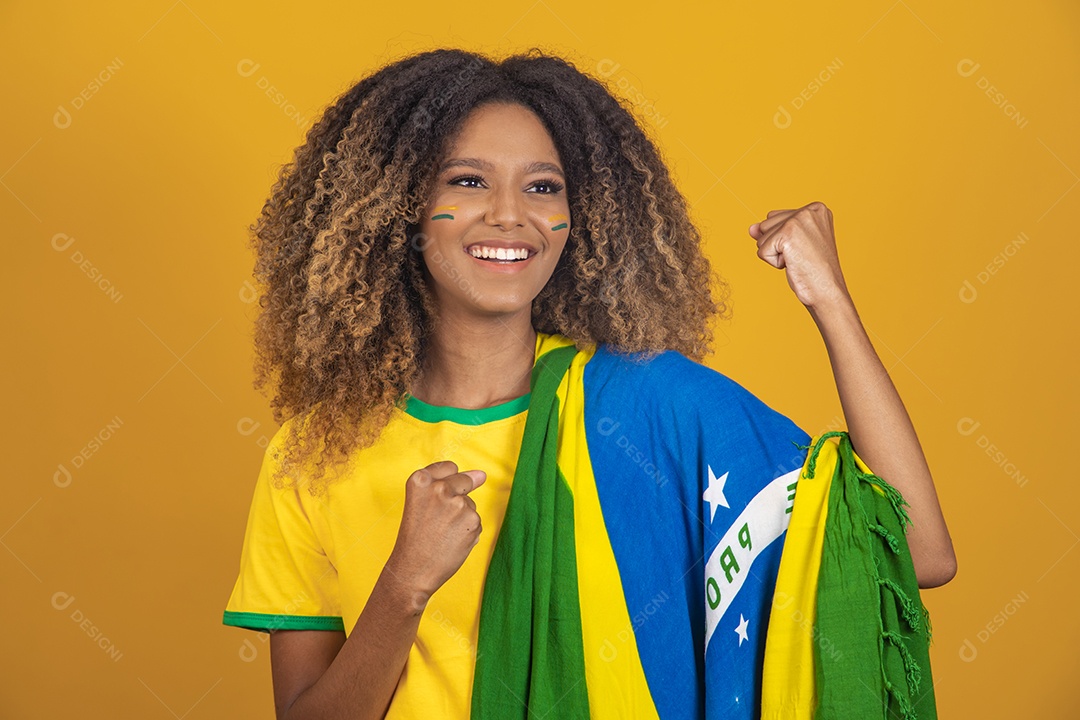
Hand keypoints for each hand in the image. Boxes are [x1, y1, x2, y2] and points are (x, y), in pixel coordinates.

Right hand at [385, 461, 485, 606]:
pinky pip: (476, 521)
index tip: (438, 497)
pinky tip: (452, 542)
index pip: (449, 467)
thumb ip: (446, 482)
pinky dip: (468, 531)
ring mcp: (457, 504)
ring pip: (470, 504)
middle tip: (441, 521)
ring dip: (462, 517)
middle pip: (464, 482)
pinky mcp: (473, 520)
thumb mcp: (418, 502)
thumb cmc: (415, 537)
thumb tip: (482, 474)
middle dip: (458, 498)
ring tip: (442, 534)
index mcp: (420, 480)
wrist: (412, 571)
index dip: (447, 483)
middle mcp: (439, 488)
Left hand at [748, 201, 851, 311]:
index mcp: (816, 208)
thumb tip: (752, 228)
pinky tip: (794, 264)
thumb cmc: (813, 270)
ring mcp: (798, 220)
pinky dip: (774, 262)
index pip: (774, 217)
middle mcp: (809, 210)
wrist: (827, 291)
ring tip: (798, 259)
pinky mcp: (787, 234)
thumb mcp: (793, 244)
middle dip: (776, 245)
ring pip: (762, 237)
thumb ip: (772, 230)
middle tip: (801, 256)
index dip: (782, 239)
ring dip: (775, 254)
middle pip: (766, 224)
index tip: (804, 249)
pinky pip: (762, 251)